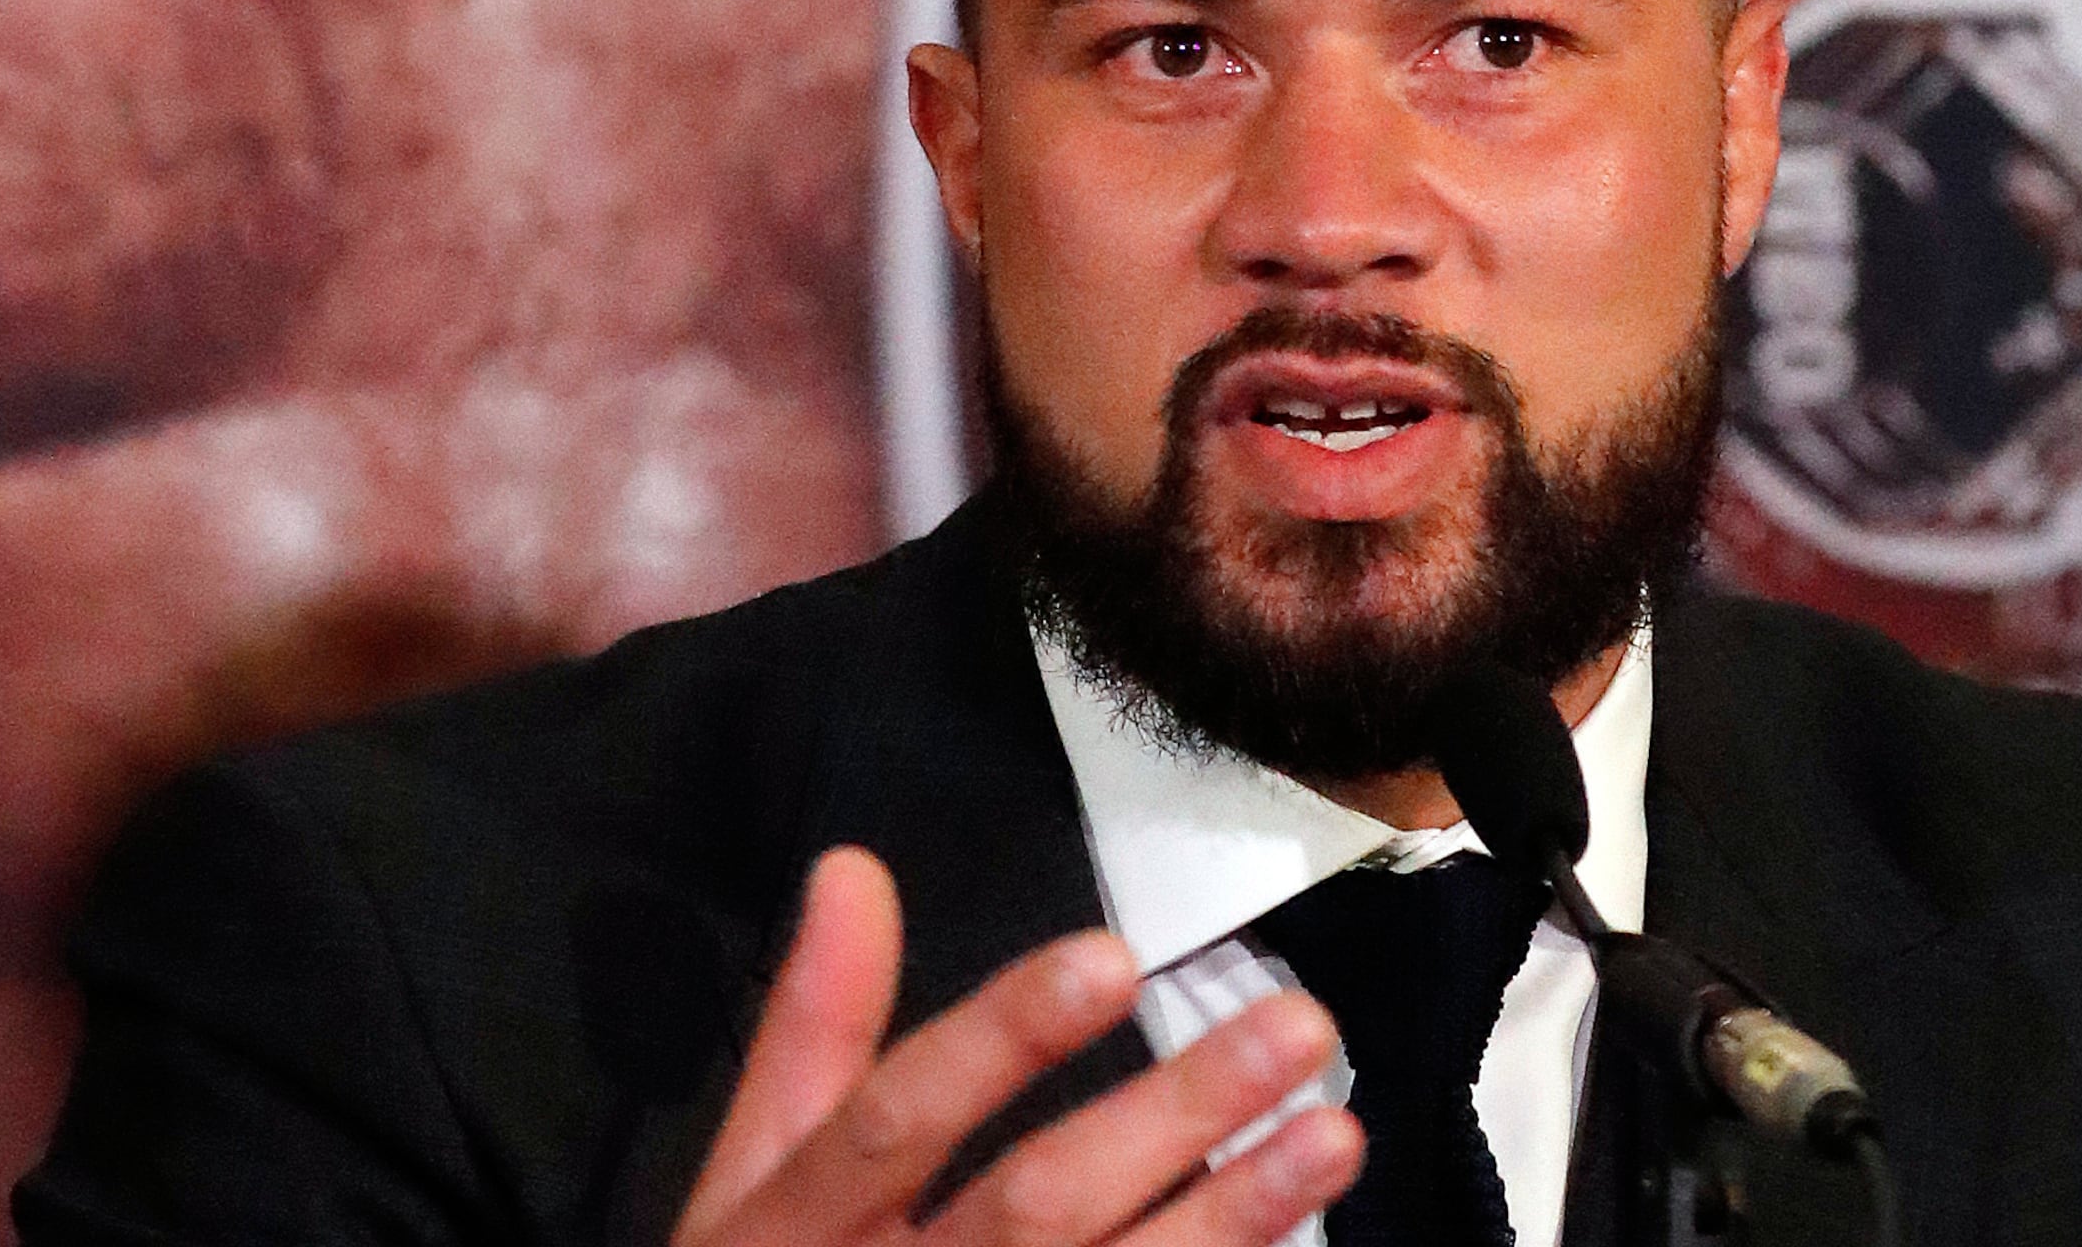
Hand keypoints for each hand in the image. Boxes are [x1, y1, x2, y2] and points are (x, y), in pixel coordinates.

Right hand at [677, 847, 1360, 1246]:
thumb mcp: (750, 1172)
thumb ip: (812, 1024)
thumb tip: (854, 870)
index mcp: (794, 1224)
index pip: (896, 1120)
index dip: (1001, 1042)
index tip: (1111, 958)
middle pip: (1036, 1209)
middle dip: (1169, 1117)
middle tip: (1294, 1029)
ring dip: (1227, 1218)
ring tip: (1332, 1137)